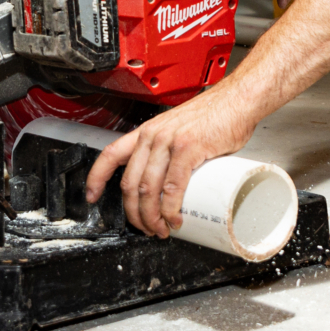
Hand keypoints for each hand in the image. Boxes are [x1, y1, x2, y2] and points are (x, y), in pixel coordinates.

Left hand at [83, 86, 257, 237]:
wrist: (238, 100)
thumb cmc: (215, 116)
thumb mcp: (179, 129)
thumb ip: (168, 150)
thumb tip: (168, 182)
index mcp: (147, 132)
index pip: (110, 154)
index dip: (96, 179)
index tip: (92, 197)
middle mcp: (152, 136)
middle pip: (130, 183)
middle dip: (134, 213)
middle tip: (145, 228)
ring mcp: (169, 142)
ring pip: (148, 189)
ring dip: (152, 217)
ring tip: (162, 230)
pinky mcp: (188, 149)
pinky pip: (172, 186)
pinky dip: (171, 209)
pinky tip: (175, 219)